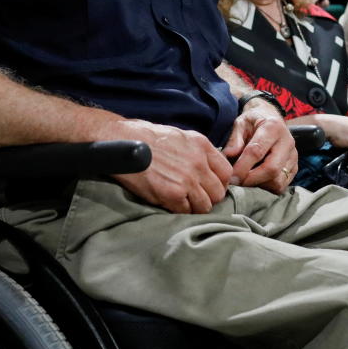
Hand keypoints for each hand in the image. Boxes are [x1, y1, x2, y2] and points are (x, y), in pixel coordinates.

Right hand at [104, 119, 232, 213]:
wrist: (121, 140)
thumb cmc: (146, 137)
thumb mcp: (180, 136)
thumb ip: (198, 152)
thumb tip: (208, 169)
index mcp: (202, 146)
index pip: (226, 173)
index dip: (219, 183)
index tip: (209, 187)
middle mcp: (199, 163)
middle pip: (218, 192)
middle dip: (208, 197)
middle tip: (195, 197)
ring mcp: (187, 179)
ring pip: (205, 205)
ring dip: (195, 207)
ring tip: (182, 202)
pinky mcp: (172, 194)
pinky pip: (186, 211)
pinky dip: (179, 210)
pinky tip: (169, 202)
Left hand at [223, 101, 297, 193]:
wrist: (270, 118)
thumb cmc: (253, 122)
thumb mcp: (240, 123)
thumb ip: (234, 140)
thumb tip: (229, 156)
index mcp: (273, 127)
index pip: (257, 152)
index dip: (242, 167)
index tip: (230, 176)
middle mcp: (287, 142)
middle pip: (271, 170)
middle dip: (250, 180)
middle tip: (235, 181)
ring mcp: (293, 156)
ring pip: (277, 181)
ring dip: (258, 184)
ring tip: (247, 177)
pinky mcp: (295, 167)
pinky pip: (281, 185)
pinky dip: (267, 186)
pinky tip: (257, 178)